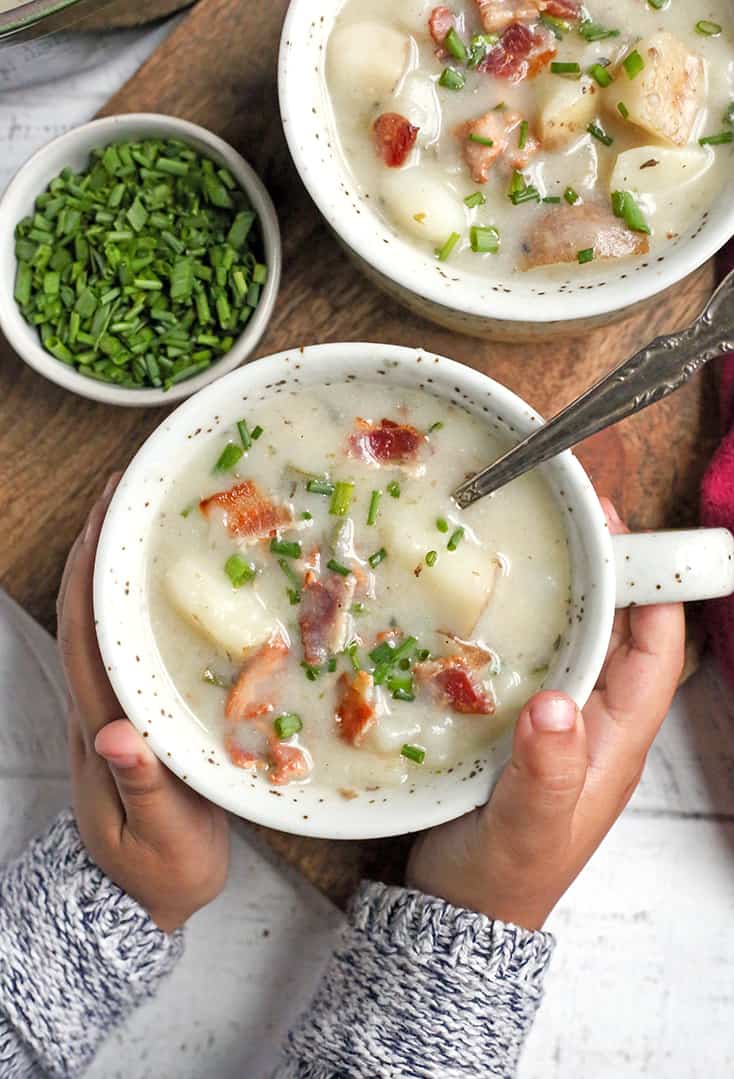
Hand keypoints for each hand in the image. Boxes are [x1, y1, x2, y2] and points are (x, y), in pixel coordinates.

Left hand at [58, 477, 229, 932]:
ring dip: (112, 563)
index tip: (105, 510)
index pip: (83, 632)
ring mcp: (114, 708)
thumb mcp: (161, 836)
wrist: (144, 901)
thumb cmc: (160, 871)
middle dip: (96, 544)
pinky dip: (135, 599)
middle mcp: (100, 705)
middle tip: (128, 486)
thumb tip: (114, 732)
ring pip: (103, 621)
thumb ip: (141, 786)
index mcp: (103, 724)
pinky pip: (127, 642)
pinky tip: (167, 578)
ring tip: (145, 513)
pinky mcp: (134, 714)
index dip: (88, 568)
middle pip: (85, 610)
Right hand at [407, 499, 684, 930]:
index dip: (652, 590)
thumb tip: (553, 707)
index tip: (626, 536)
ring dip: (555, 596)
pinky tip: (475, 609)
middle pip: (614, 632)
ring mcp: (553, 721)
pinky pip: (522, 662)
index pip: (656, 651)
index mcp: (617, 739)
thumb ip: (546, 773)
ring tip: (523, 549)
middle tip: (567, 523)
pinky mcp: (511, 725)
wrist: (460, 912)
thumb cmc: (505, 877)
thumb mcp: (529, 828)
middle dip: (602, 574)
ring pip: (567, 642)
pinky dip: (510, 630)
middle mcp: (592, 722)